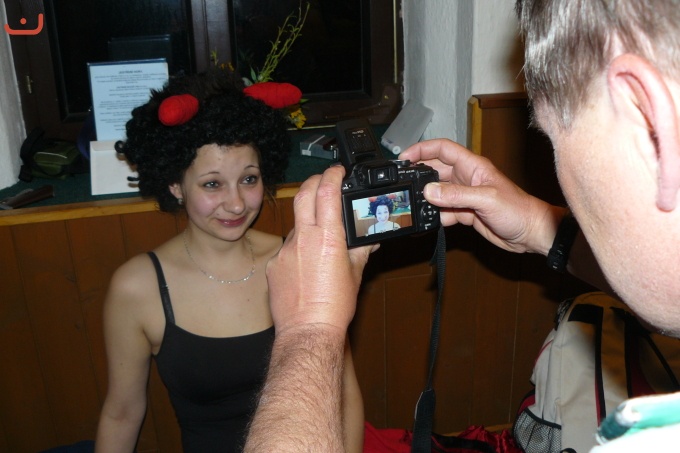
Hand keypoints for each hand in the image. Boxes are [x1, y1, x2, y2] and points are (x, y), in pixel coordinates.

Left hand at [266, 165, 372, 335]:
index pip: (327, 193)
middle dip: (313, 181)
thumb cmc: (334, 306)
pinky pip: (285, 248)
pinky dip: (297, 248)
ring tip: (319, 235)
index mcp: (327, 238)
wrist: (307, 330)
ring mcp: (285, 251)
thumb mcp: (355, 274)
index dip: (332, 176)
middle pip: (303, 195)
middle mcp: (303, 239)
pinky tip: (305, 264)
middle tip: (322, 180)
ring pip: (295, 224)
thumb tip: (368, 239)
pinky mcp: (273, 265)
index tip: (337, 171)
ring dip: (306, 220)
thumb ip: (360, 250)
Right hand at [400, 139, 561, 253]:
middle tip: (402, 184)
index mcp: (472, 166)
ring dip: (425, 199)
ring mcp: (464, 196)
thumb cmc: (518, 209)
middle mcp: (466, 178)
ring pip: (437, 193)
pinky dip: (434, 216)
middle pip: (435, 171)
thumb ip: (456, 195)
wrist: (531, 233)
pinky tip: (426, 221)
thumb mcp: (486, 199)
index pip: (442, 149)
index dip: (422, 149)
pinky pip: (444, 212)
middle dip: (418, 175)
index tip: (404, 157)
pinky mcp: (465, 213)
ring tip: (411, 205)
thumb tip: (429, 191)